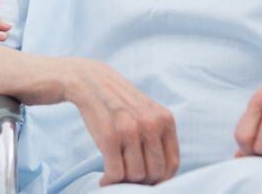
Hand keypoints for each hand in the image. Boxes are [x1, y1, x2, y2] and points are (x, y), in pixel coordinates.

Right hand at [63, 59, 179, 185]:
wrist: (90, 81)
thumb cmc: (118, 103)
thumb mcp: (147, 112)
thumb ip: (157, 137)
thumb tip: (160, 175)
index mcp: (165, 119)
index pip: (171, 164)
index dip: (160, 179)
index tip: (147, 181)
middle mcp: (151, 125)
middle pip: (154, 173)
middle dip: (141, 180)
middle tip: (127, 176)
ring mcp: (130, 131)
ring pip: (135, 175)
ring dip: (124, 180)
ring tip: (115, 173)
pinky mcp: (109, 137)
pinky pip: (115, 173)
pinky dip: (109, 181)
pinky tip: (104, 178)